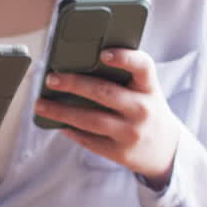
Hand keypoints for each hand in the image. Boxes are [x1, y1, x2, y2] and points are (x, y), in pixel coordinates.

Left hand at [33, 48, 182, 188]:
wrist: (165, 150)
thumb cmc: (146, 110)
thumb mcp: (145, 92)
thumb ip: (124, 79)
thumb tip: (77, 66)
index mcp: (149, 89)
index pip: (143, 67)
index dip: (124, 58)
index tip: (103, 53)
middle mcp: (142, 110)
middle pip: (104, 93)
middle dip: (74, 84)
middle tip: (51, 78)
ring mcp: (131, 133)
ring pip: (90, 120)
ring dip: (61, 111)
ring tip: (40, 105)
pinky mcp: (119, 152)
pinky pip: (89, 140)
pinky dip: (70, 130)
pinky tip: (57, 122)